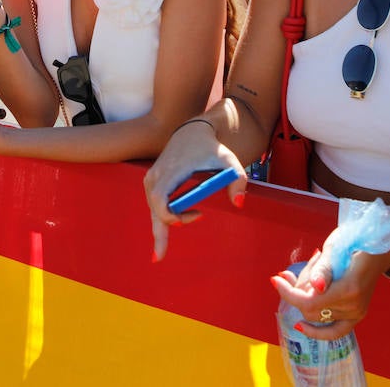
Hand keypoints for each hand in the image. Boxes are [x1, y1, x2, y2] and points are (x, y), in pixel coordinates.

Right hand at [143, 120, 248, 260]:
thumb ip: (238, 180)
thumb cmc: (212, 148)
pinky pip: (154, 204)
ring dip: (164, 224)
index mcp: (171, 171)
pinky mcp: (152, 180)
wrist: (193, 131)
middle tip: (160, 257)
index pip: (161, 201)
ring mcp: (151, 178)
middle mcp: (156, 176)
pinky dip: (159, 218)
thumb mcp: (230, 161)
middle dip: (159, 233)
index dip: (174, 216)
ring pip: (153, 209)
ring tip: (170, 242)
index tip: (200, 214)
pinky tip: (159, 236)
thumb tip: (238, 204)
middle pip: (154, 210)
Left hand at [271, 236, 389, 341]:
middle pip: (311, 310)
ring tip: (302, 279)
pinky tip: (302, 326)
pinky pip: (335, 331)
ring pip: (318, 316)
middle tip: (288, 273)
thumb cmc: (354, 243)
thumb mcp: (334, 249)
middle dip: (295, 293)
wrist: (376, 248)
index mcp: (349, 289)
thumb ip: (322, 270)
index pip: (309, 301)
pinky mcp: (357, 316)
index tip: (275, 280)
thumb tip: (315, 288)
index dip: (288, 293)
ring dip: (305, 301)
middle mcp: (354, 306)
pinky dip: (318, 330)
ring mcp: (357, 313)